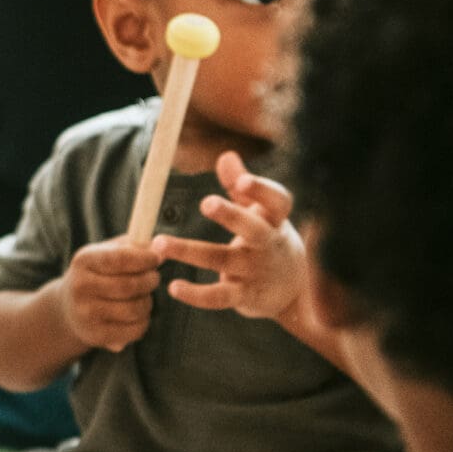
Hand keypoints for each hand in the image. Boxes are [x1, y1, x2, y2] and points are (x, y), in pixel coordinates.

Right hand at [57, 237, 159, 351]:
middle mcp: (80, 287)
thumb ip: (133, 246)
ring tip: (144, 296)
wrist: (68, 308)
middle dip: (150, 280)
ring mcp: (86, 313)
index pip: (121, 259)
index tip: (157, 258)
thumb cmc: (97, 274)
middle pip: (130, 286)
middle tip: (154, 278)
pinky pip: (135, 329)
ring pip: (135, 309)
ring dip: (147, 301)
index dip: (145, 259)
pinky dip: (143, 321)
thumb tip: (162, 246)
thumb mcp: (107, 253)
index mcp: (84, 261)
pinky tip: (138, 314)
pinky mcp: (96, 335)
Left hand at [153, 152, 306, 320]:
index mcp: (274, 220)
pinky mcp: (245, 296)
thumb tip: (225, 155)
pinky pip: (219, 296)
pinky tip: (173, 286)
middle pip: (253, 228)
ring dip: (190, 251)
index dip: (262, 190)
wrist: (293, 289)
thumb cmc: (269, 240)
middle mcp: (268, 244)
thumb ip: (242, 188)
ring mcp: (256, 270)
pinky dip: (196, 294)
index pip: (277, 201)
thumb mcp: (261, 214)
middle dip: (231, 216)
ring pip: (223, 259)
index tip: (242, 181)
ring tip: (159, 243)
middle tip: (206, 202)